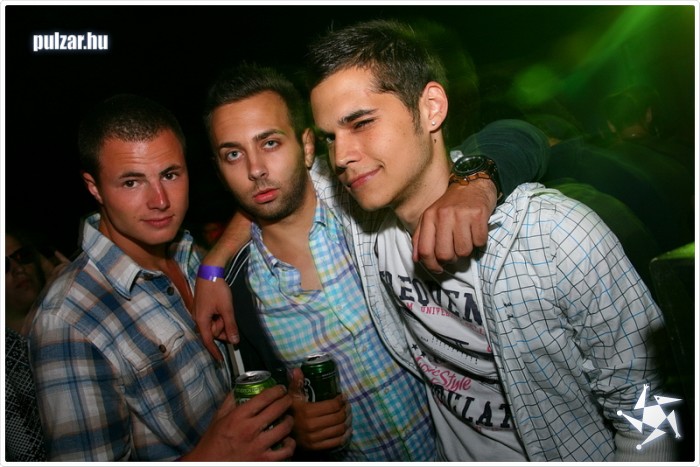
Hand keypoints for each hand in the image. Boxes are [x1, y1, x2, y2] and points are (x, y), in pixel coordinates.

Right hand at [183, 385, 294, 460]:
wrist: (208, 464)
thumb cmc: (212, 442)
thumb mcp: (218, 418)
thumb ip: (230, 401)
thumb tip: (239, 387)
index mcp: (239, 416)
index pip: (264, 397)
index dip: (277, 390)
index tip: (280, 389)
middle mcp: (250, 429)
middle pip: (278, 409)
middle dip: (287, 400)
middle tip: (288, 399)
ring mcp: (258, 446)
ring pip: (285, 428)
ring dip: (289, 421)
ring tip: (288, 419)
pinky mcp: (263, 460)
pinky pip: (285, 451)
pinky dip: (289, 445)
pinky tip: (287, 441)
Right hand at [192, 211, 252, 359]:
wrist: (209, 271)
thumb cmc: (217, 290)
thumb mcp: (226, 308)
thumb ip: (230, 326)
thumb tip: (234, 341)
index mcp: (202, 320)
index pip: (208, 341)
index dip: (215, 351)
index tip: (220, 361)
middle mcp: (198, 318)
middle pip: (212, 332)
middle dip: (222, 328)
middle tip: (229, 317)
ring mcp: (200, 312)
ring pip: (213, 324)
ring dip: (221, 321)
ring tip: (225, 308)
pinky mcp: (202, 307)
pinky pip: (212, 317)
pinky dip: (219, 316)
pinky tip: (223, 307)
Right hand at [288, 368, 350, 450]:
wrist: (280, 433)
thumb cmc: (289, 412)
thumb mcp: (291, 397)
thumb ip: (295, 384)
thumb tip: (296, 370)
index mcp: (307, 412)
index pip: (332, 406)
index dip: (340, 400)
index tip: (342, 397)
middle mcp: (311, 426)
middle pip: (338, 417)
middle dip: (345, 410)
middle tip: (346, 406)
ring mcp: (314, 438)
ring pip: (338, 429)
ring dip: (346, 422)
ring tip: (346, 416)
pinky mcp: (316, 447)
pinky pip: (335, 442)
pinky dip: (343, 436)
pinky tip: (345, 430)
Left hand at [412, 178, 496, 272]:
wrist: (472, 182)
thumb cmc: (451, 204)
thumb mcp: (431, 217)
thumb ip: (421, 237)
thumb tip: (417, 259)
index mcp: (429, 217)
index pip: (425, 250)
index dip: (431, 265)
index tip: (438, 268)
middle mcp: (443, 215)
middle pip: (445, 254)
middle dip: (452, 259)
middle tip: (455, 252)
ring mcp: (461, 214)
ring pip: (463, 251)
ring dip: (467, 250)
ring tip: (467, 239)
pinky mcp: (479, 215)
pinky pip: (479, 242)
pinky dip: (479, 242)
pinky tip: (476, 232)